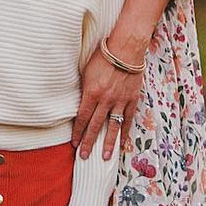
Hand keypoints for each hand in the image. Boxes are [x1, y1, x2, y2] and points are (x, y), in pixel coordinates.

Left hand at [73, 45, 143, 160]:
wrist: (126, 49)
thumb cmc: (104, 56)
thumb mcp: (86, 71)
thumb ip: (84, 89)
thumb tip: (80, 103)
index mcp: (92, 92)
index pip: (82, 117)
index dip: (77, 132)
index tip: (74, 143)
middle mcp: (105, 100)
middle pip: (95, 125)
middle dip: (88, 142)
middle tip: (84, 156)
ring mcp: (120, 101)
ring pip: (112, 127)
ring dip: (107, 143)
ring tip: (104, 157)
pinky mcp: (132, 100)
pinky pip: (127, 119)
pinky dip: (124, 132)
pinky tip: (122, 142)